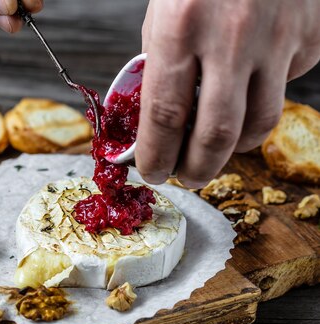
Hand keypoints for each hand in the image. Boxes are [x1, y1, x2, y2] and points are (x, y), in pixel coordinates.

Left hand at [136, 0, 319, 187]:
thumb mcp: (163, 13)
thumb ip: (160, 65)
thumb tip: (160, 121)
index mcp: (180, 28)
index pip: (165, 115)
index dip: (155, 155)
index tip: (151, 172)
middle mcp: (231, 37)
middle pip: (216, 135)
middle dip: (196, 170)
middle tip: (185, 177)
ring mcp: (277, 39)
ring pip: (260, 125)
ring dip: (233, 150)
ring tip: (214, 151)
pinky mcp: (309, 38)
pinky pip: (285, 87)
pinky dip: (263, 98)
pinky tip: (250, 84)